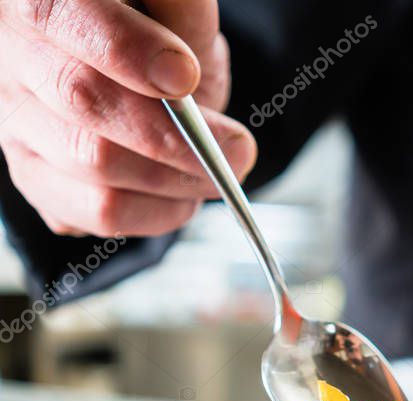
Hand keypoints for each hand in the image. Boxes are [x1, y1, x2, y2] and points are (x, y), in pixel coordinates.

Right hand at [0, 0, 256, 236]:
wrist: (138, 77)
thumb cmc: (154, 36)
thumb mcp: (174, 9)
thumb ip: (181, 12)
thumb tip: (182, 62)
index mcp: (37, 0)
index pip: (64, 17)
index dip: (126, 50)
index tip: (184, 76)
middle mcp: (13, 59)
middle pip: (82, 99)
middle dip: (173, 133)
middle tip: (236, 149)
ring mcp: (17, 123)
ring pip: (92, 162)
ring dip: (175, 179)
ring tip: (218, 173)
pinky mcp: (36, 177)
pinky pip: (94, 212)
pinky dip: (154, 213)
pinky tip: (183, 198)